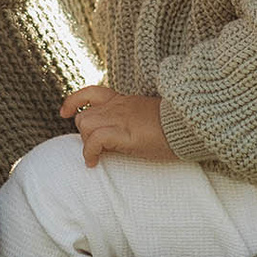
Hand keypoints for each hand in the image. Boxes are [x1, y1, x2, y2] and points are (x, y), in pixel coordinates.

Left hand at [59, 85, 174, 165]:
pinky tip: (94, 163)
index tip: (65, 112)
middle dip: (84, 133)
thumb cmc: (176, 126)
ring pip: (85, 124)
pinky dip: (89, 152)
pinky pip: (95, 140)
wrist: (191, 124)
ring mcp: (121, 118)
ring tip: (97, 155)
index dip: (74, 101)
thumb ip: (132, 120)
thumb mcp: (150, 118)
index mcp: (126, 100)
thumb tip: (119, 136)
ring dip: (87, 142)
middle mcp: (119, 106)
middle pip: (84, 115)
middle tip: (96, 147)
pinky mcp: (125, 133)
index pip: (92, 93)